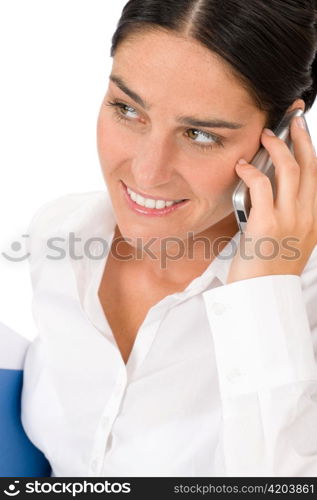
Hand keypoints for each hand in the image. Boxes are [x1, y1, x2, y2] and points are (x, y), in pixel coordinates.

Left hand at [227, 116, 316, 283]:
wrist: (262, 296)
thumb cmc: (270, 268)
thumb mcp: (290, 240)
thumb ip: (290, 214)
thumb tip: (274, 188)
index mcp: (314, 218)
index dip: (311, 149)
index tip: (303, 131)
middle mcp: (308, 216)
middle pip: (309, 165)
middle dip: (301, 136)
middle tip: (292, 117)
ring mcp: (290, 219)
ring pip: (289, 169)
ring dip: (277, 146)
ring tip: (265, 136)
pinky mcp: (267, 224)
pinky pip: (261, 186)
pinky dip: (251, 170)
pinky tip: (242, 165)